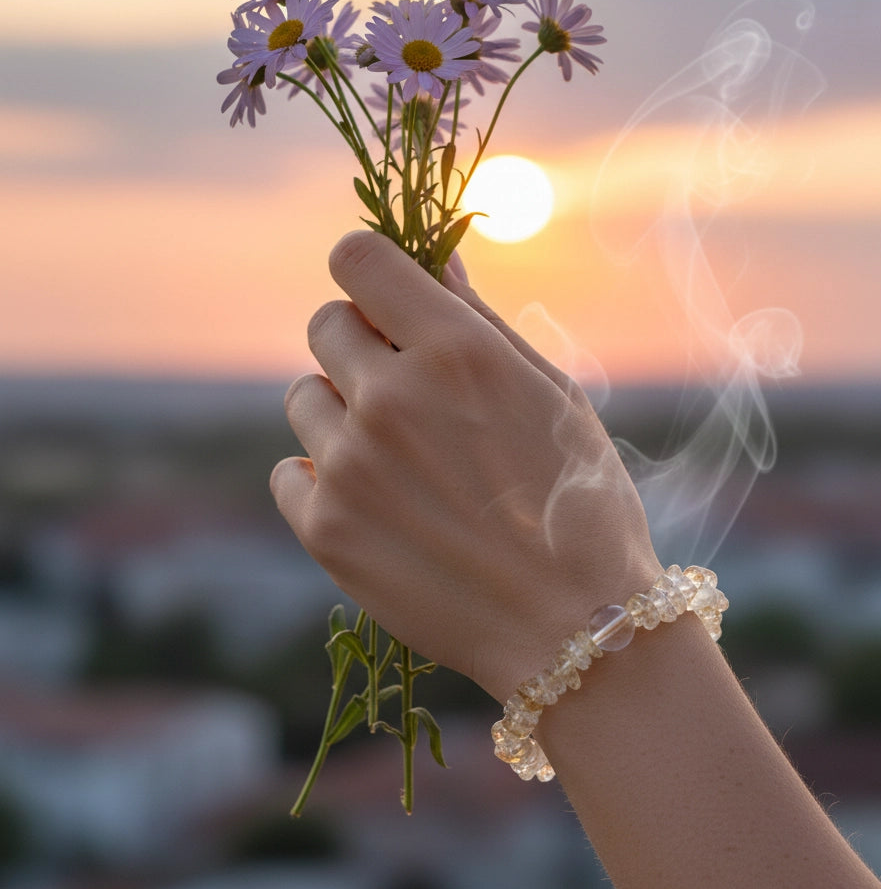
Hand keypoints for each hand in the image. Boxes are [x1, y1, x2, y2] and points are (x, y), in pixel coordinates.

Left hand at [271, 231, 660, 701]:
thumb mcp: (552, 394)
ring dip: (342, 412)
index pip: (358, 259)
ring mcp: (352, 466)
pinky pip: (290, 471)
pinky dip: (322, 478)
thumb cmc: (583, 502)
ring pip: (304, 397)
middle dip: (360, 341)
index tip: (385, 296)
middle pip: (325, 322)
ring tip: (399, 457)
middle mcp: (392, 398)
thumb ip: (480, 320)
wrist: (577, 629)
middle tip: (404, 387)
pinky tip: (375, 502)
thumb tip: (434, 259)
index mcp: (456, 351)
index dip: (369, 268)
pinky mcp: (327, 530)